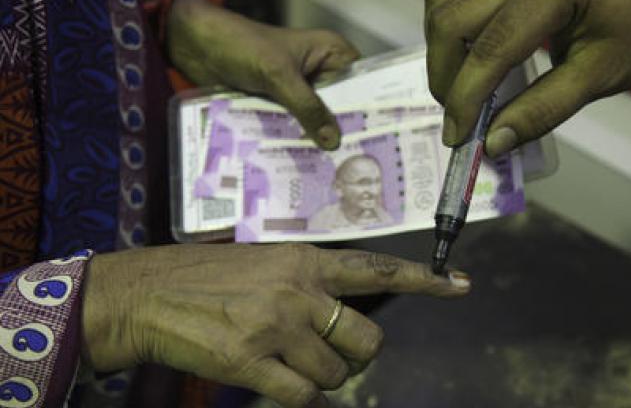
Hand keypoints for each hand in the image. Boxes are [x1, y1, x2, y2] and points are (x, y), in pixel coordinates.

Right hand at [81, 244, 468, 407]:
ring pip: (336, 375)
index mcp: (305, 260)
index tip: (460, 284)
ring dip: (323, 381)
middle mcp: (299, 291)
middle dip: (357, 358)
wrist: (146, 294)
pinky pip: (305, 398)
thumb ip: (307, 282)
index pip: (377, 270)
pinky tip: (284, 387)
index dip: (424, 280)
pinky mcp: (250, 362)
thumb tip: (341, 318)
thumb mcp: (265, 261)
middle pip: (367, 341)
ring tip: (290, 366)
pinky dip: (304, 401)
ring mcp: (276, 327)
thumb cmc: (204, 277)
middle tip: (331, 357)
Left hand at [168, 0, 359, 149]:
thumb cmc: (242, 45)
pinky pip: (294, 124)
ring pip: (317, 119)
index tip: (376, 139)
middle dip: (341, 132)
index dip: (368, 110)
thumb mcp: (278, 76)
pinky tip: (302, 164)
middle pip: (341, 107)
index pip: (361, 84)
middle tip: (354, 164)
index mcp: (331, 53)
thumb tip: (333, 141)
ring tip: (332, 172)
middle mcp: (321, 71)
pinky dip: (294, 140)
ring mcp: (300, 88)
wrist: (197, 45)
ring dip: (317, 140)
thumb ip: (306, 107)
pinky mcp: (280, 102)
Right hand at [425, 0, 630, 155]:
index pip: (492, 45)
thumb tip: (494, 142)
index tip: (457, 136)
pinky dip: (452, 14)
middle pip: (452, 15)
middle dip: (444, 72)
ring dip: (442, 42)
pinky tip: (471, 42)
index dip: (467, 96)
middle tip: (459, 113)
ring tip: (462, 80)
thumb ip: (544, 109)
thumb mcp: (600, 76)